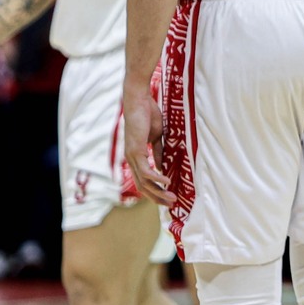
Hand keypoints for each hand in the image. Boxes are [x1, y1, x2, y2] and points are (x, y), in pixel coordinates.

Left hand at [122, 85, 170, 203]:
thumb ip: (158, 151)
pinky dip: (157, 178)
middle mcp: (131, 159)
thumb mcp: (155, 137)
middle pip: (143, 186)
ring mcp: (132, 156)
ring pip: (144, 182)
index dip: (155, 191)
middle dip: (157, 197)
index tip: (167, 197)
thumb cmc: (147, 114)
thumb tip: (162, 166)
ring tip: (171, 197)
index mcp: (136, 156)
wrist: (138, 100)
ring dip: (158, 192)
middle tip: (171, 203)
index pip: (143, 180)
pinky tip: (167, 181)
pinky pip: (147, 170)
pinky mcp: (136, 151)